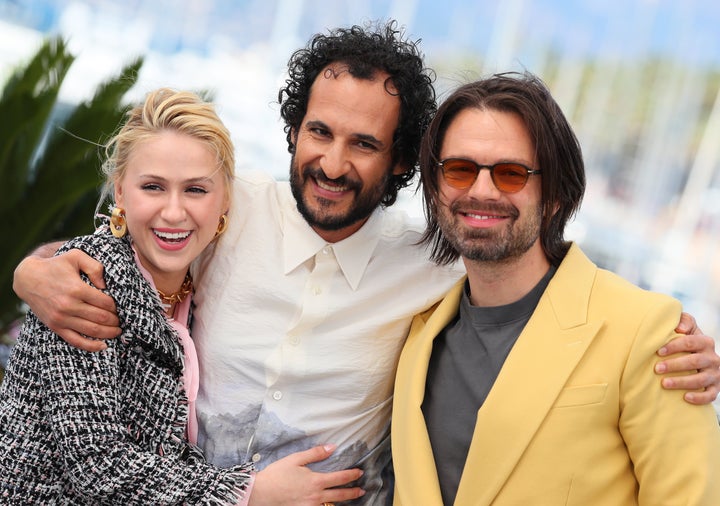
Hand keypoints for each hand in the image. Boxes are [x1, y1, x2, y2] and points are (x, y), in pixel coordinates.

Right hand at [13, 249, 119, 350]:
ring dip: (109, 333)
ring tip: (118, 330)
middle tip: (123, 319)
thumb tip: (105, 286)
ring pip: (92, 330)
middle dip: (116, 320)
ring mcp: (61, 318)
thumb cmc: (56, 265)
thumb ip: (94, 267)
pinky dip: (91, 346)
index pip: (105, 303)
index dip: (117, 307)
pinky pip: (75, 341)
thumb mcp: (76, 256)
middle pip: (101, 318)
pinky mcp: (55, 326)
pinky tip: (103, 346)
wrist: (28, 277)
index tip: (121, 306)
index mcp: (76, 289)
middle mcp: (68, 305)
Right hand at [248, 444, 364, 505]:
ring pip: (331, 505)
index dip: (352, 475)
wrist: (261, 493)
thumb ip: (316, 453)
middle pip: (340, 495)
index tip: (360, 472)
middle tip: (361, 490)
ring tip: (349, 499)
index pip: (340, 478)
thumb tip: (332, 447)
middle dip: (353, 492)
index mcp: (316, 481)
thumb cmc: (277, 474)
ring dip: (341, 502)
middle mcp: (316, 496)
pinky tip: (329, 504)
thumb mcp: (296, 459)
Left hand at [655, 312, 719, 403]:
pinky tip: (685, 397)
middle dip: (674, 365)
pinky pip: (711, 395)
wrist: (699, 355)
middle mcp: (713, 358)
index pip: (690, 342)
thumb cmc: (686, 340)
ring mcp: (715, 374)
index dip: (674, 346)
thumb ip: (684, 320)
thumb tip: (679, 328)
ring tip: (664, 383)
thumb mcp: (687, 327)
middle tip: (657, 369)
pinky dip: (699, 397)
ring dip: (682, 382)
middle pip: (694, 362)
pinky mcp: (716, 388)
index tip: (658, 352)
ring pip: (701, 379)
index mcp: (705, 342)